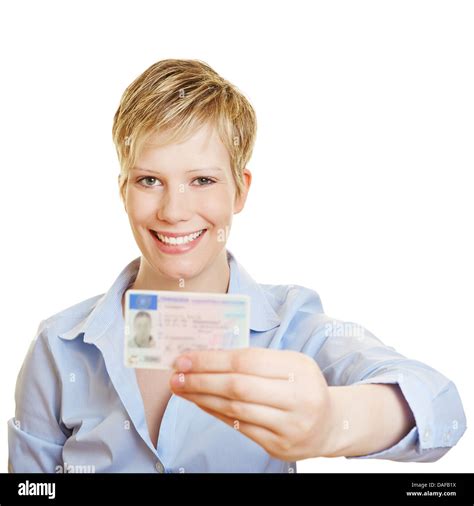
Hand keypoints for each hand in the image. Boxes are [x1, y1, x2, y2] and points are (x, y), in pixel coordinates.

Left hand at [169, 347, 334, 460]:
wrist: (330, 424)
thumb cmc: (303, 385)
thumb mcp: (289, 363)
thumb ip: (255, 360)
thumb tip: (208, 358)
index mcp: (299, 369)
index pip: (247, 360)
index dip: (212, 359)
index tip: (186, 357)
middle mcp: (298, 398)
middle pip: (238, 386)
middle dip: (201, 379)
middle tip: (176, 374)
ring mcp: (289, 426)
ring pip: (234, 409)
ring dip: (202, 397)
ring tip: (181, 388)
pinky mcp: (279, 447)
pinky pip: (239, 428)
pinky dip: (215, 413)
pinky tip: (200, 403)